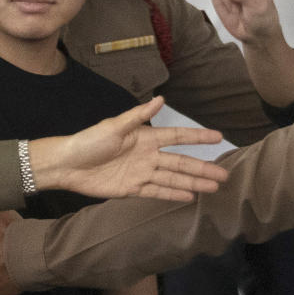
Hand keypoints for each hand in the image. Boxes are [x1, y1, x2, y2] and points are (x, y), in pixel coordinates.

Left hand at [37, 95, 227, 200]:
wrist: (68, 164)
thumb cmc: (89, 141)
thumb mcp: (113, 126)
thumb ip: (138, 115)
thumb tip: (161, 98)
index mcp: (144, 137)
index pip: (176, 137)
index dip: (197, 137)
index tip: (219, 137)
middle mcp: (146, 155)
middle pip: (180, 162)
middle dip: (202, 167)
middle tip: (225, 173)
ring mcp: (141, 172)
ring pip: (173, 178)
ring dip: (194, 182)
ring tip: (215, 186)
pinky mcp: (132, 188)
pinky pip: (158, 191)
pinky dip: (173, 194)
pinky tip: (190, 196)